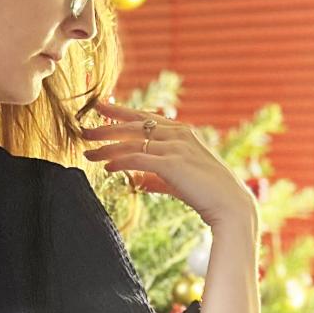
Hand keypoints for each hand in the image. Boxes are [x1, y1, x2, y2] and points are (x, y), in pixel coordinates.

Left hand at [81, 99, 256, 229]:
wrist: (230, 204)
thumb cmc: (207, 192)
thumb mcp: (179, 180)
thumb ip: (157, 177)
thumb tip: (138, 181)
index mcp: (181, 132)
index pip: (145, 117)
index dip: (120, 112)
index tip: (100, 108)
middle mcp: (178, 134)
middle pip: (134, 126)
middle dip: (106, 128)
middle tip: (83, 131)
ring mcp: (175, 147)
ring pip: (133, 142)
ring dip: (107, 147)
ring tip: (88, 154)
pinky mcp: (172, 164)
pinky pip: (138, 159)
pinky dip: (120, 162)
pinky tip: (107, 167)